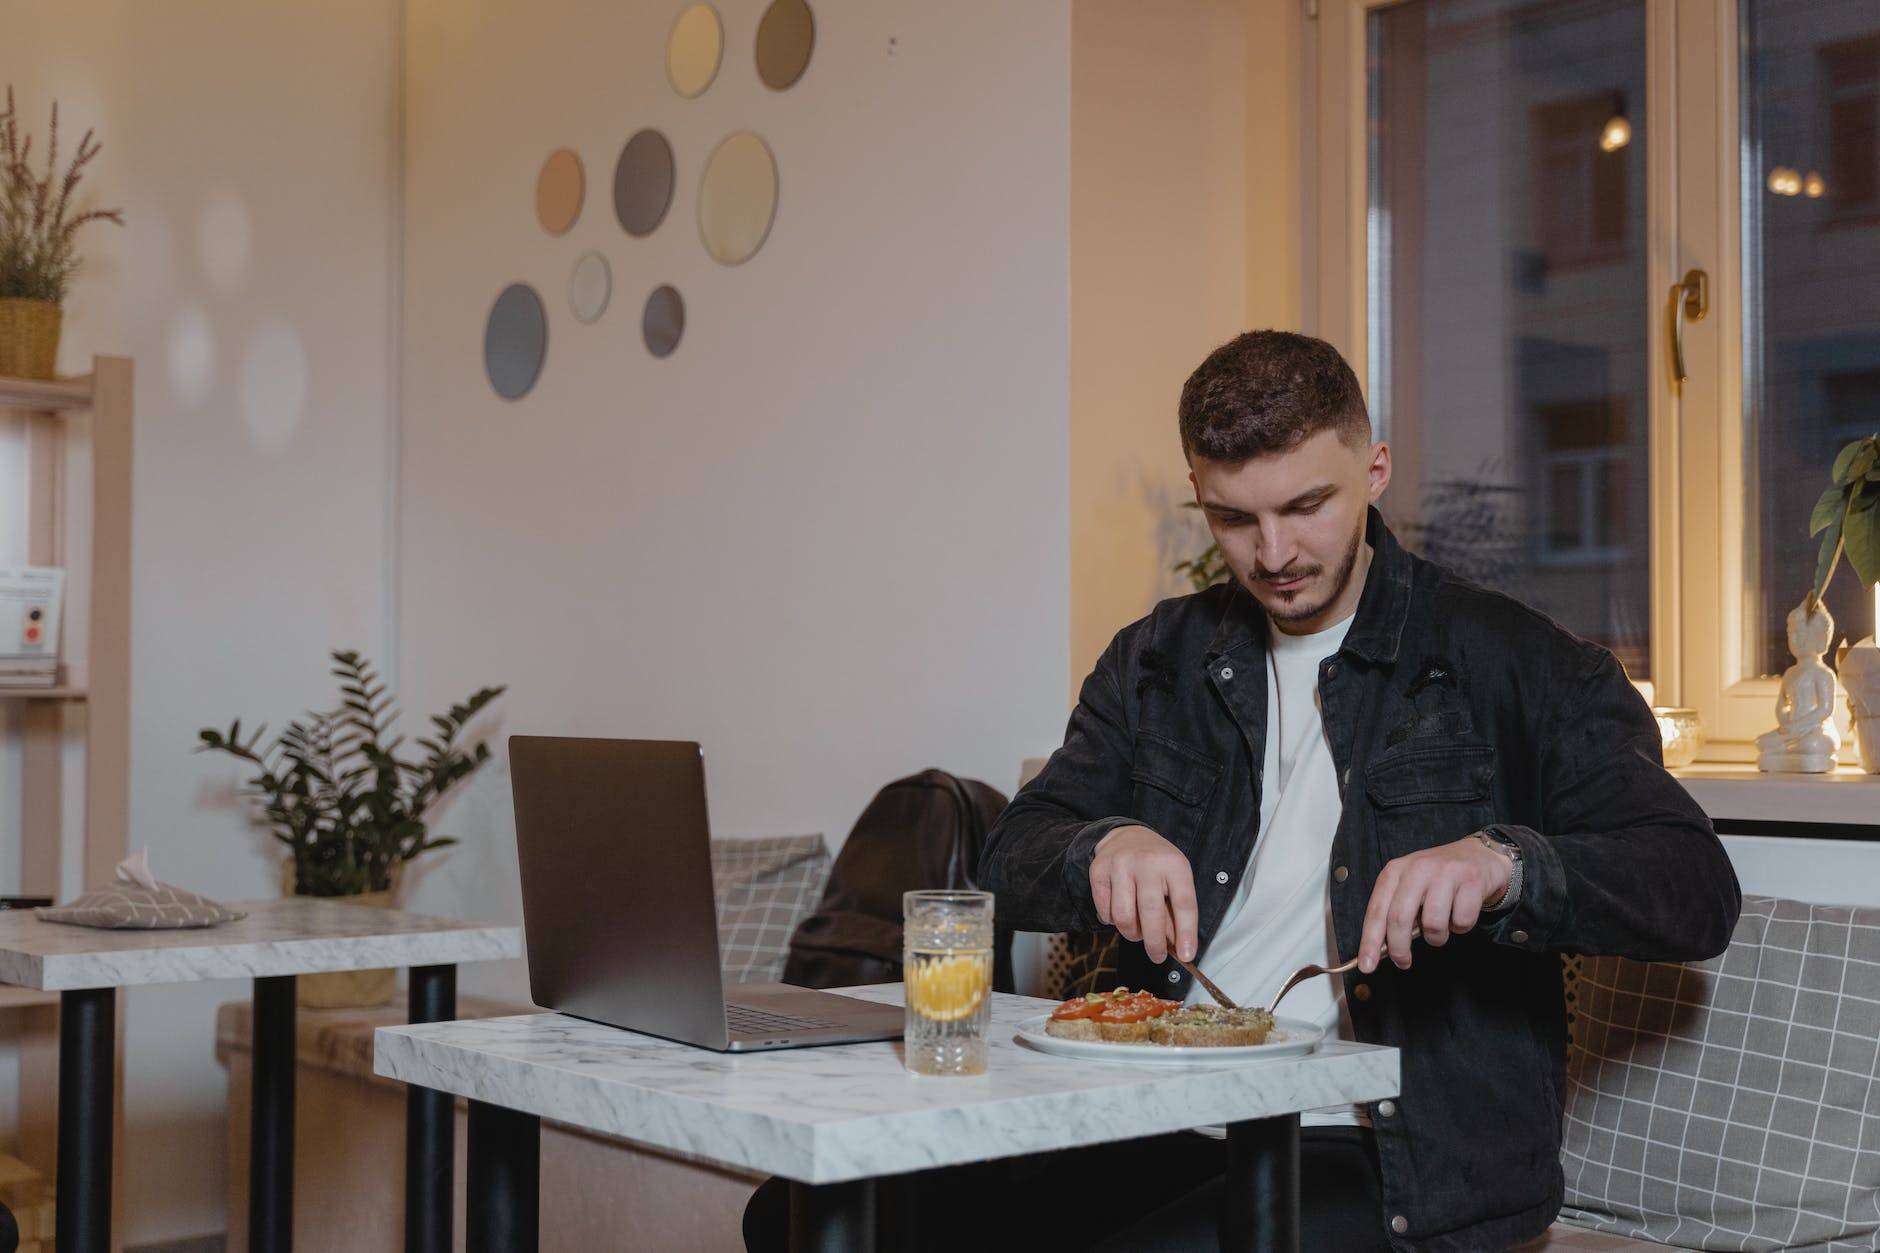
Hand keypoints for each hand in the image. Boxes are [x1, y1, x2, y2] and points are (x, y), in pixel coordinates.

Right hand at [1090, 825, 1197, 964]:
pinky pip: (1105, 912)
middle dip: (1155, 943)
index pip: (1183, 903)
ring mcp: (1120, 864)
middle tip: (1157, 956)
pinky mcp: (1098, 870)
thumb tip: (1179, 950)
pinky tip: (1121, 912)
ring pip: (1123, 917)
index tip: (1186, 956)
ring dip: (1132, 933)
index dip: (1186, 933)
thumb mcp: (1175, 880)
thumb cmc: (1157, 865)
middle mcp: (1147, 861)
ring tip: (1137, 931)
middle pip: (1151, 913)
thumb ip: (1176, 913)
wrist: (1126, 836)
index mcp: (1174, 864)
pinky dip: (1113, 921)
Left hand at [1357, 834, 1510, 973]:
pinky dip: (1461, 926)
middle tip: (1403, 962)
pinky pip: (1462, 921)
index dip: (1369, 941)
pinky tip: (1460, 913)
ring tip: (1441, 927)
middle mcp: (1418, 868)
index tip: (1366, 966)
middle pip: (1400, 918)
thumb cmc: (1439, 878)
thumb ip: (1395, 911)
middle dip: (1399, 948)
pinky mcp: (1472, 880)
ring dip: (1437, 937)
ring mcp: (1446, 873)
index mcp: (1396, 871)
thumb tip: (1380, 950)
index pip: (1376, 910)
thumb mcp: (1410, 887)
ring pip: (1433, 924)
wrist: (1480, 855)